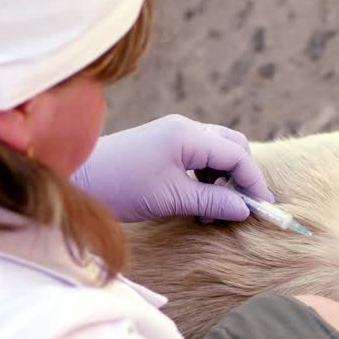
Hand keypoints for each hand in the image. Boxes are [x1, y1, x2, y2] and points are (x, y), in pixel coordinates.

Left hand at [71, 114, 272, 222]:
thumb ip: (212, 202)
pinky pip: (200, 157)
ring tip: (215, 210)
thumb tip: (246, 209)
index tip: (263, 209)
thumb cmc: (119, 187)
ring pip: (218, 152)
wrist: (74, 179)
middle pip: (233, 147)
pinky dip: (208, 178)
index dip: (254, 182)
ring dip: (224, 180)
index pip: (237, 154)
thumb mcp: (171, 198)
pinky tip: (199, 201)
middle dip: (242, 177)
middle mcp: (185, 128)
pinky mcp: (165, 144)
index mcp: (188, 135)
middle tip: (241, 208)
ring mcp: (174, 134)